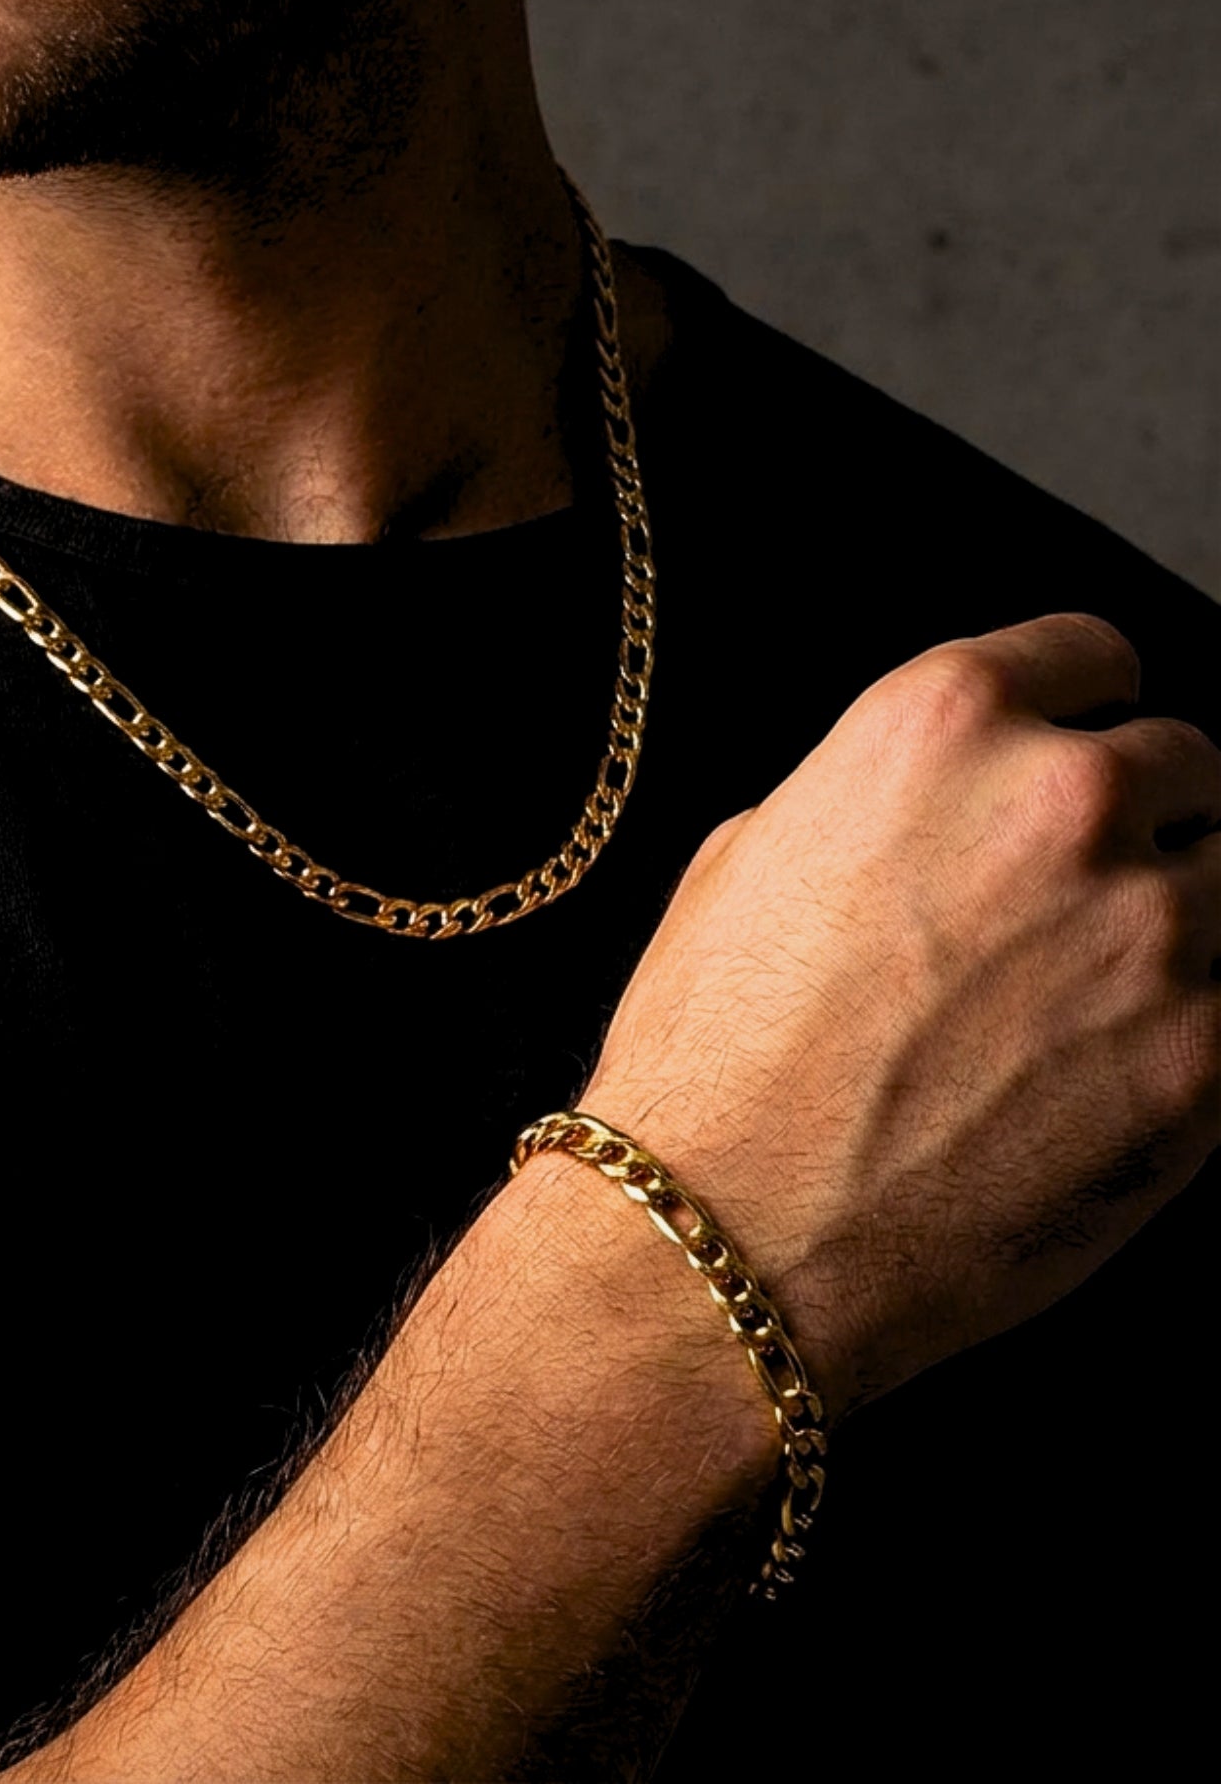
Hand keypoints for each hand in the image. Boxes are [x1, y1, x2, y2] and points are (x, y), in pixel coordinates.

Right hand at [585, 613, 1220, 1414]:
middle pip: (1185, 759)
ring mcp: (1155, 932)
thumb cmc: (710, 1053)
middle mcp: (1066, 800)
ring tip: (1080, 997)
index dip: (1082, 701)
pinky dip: (1184, 1032)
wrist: (727, 1230)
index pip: (1092, 651)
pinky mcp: (1207, 1064)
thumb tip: (936, 808)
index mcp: (940, 723)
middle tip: (1065, 895)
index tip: (1083, 735)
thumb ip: (868, 798)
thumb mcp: (743, 859)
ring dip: (1171, 922)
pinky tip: (1092, 1078)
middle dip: (1135, 815)